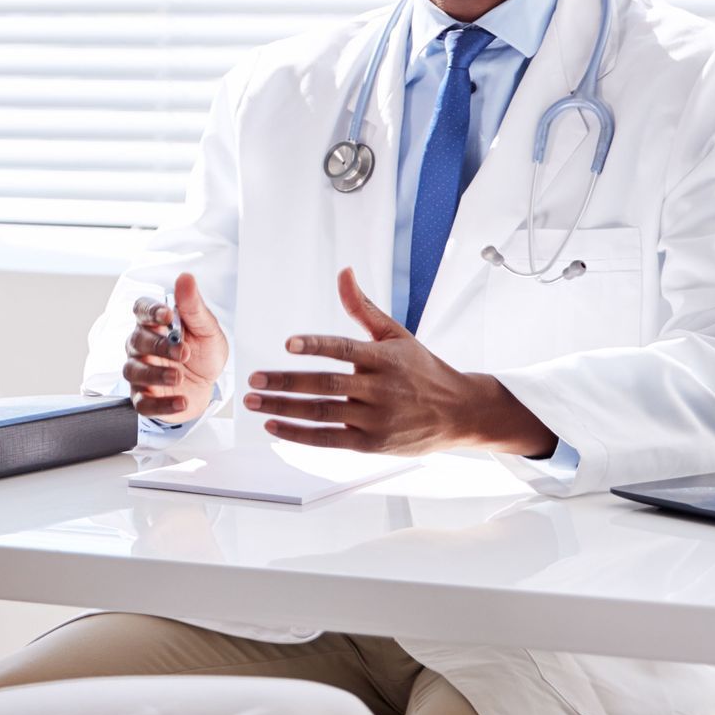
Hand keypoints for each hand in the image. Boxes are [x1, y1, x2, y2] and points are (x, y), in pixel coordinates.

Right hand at [123, 272, 227, 423]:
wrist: (208, 386)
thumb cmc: (202, 353)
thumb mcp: (206, 329)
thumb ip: (194, 306)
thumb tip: (185, 278)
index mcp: (155, 323)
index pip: (141, 309)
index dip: (150, 311)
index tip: (166, 316)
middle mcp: (141, 346)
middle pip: (137, 341)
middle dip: (159, 346)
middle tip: (183, 352)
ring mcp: (140, 372)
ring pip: (134, 371)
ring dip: (155, 374)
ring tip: (178, 377)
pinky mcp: (144, 397)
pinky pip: (142, 403)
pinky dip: (161, 404)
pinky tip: (181, 401)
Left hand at [244, 268, 556, 456]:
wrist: (460, 412)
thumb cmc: (422, 369)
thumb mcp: (396, 334)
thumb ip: (362, 307)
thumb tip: (343, 271)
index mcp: (384, 357)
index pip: (344, 349)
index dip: (316, 345)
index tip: (288, 343)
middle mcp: (380, 388)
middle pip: (326, 385)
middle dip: (286, 383)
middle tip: (254, 380)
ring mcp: (376, 418)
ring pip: (322, 414)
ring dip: (284, 409)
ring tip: (254, 401)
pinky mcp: (372, 443)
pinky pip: (329, 440)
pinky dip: (299, 435)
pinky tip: (273, 426)